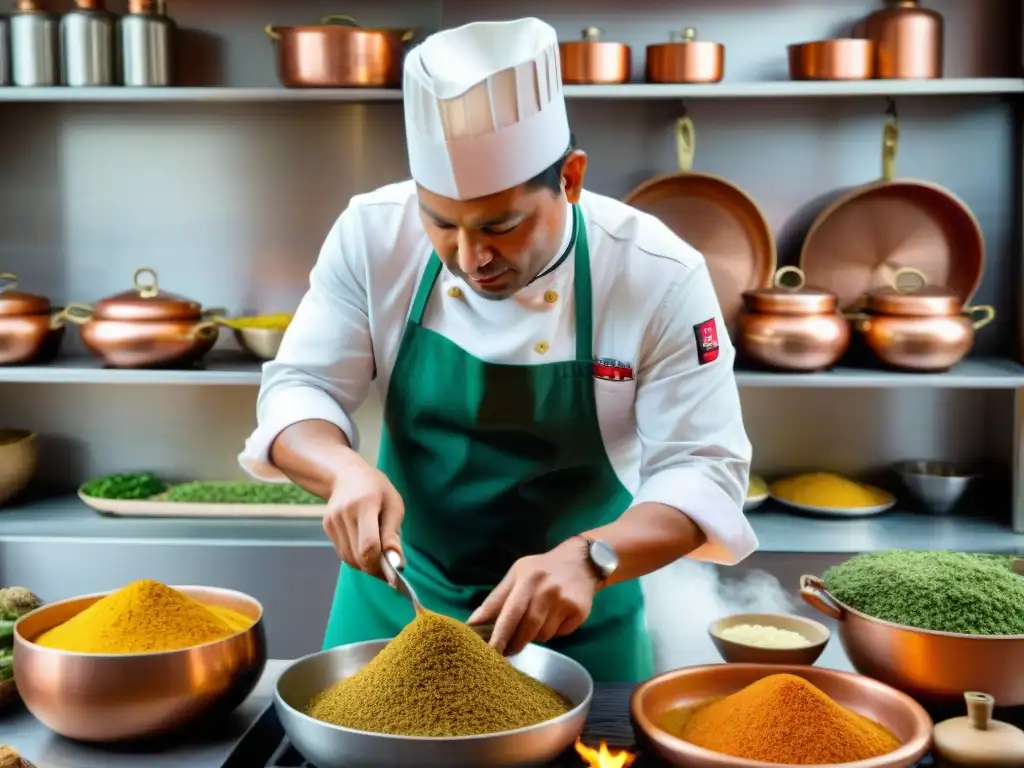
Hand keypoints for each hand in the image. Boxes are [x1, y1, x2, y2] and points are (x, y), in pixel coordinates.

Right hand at [322, 455, 404, 578]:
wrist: (347, 475)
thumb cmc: (377, 489)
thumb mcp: (393, 505)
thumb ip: (392, 534)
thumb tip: (396, 562)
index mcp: (365, 504)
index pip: (369, 544)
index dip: (381, 564)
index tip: (394, 574)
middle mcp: (344, 513)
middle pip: (358, 556)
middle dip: (375, 568)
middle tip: (389, 570)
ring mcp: (333, 520)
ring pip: (350, 559)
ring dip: (366, 565)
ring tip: (379, 557)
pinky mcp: (327, 527)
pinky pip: (343, 553)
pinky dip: (356, 558)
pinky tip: (366, 549)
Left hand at [467, 537, 600, 656]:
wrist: (581, 561)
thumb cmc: (541, 569)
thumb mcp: (516, 575)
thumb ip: (495, 599)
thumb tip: (473, 622)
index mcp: (527, 579)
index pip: (510, 612)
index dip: (499, 634)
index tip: (490, 651)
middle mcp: (547, 590)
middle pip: (527, 629)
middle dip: (514, 643)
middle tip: (507, 650)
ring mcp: (565, 602)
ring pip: (543, 635)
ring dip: (535, 635)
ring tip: (537, 621)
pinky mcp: (579, 612)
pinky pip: (559, 634)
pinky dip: (553, 632)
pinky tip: (555, 617)